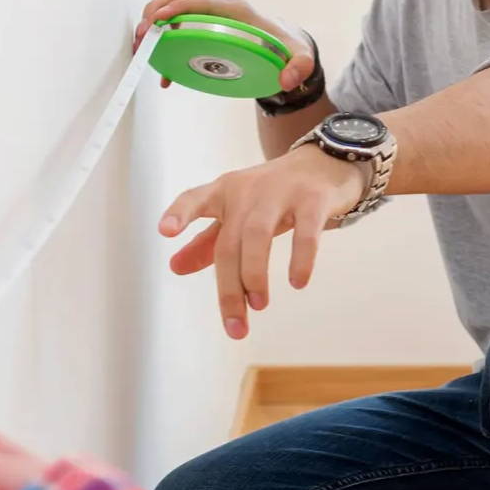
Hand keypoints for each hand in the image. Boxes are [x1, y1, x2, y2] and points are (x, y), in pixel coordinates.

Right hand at [135, 0, 315, 92]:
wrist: (281, 37)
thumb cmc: (284, 44)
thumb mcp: (298, 54)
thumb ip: (299, 66)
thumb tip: (287, 80)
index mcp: (237, 8)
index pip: (202, 0)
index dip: (178, 8)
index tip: (157, 20)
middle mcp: (219, 3)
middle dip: (156, 9)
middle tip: (142, 35)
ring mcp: (207, 8)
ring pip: (173, 1)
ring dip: (153, 18)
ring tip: (141, 45)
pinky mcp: (200, 17)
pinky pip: (174, 18)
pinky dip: (161, 34)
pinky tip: (159, 63)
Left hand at [159, 152, 362, 336]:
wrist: (325, 164)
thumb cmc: (273, 196)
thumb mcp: (237, 213)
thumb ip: (207, 241)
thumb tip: (174, 267)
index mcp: (224, 193)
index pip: (195, 199)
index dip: (180, 213)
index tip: (164, 231)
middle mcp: (248, 191)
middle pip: (229, 242)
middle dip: (230, 288)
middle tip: (236, 325)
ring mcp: (281, 193)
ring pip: (258, 235)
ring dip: (254, 274)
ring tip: (258, 304)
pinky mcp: (313, 200)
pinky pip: (305, 233)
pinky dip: (300, 259)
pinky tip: (297, 282)